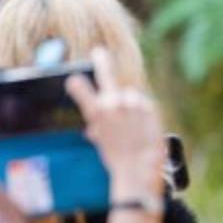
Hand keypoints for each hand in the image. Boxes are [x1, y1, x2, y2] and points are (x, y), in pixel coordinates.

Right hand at [65, 48, 163, 196]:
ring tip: (131, 125)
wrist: (140, 170)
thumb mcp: (102, 144)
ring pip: (130, 95)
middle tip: (98, 53)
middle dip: (102, 64)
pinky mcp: (149, 107)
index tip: (73, 79)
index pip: (83, 90)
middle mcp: (114, 104)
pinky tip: (141, 126)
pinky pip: (143, 104)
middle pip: (107, 76)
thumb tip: (93, 129)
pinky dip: (141, 112)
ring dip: (129, 105)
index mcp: (97, 113)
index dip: (78, 84)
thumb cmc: (119, 162)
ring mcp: (133, 104)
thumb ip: (99, 130)